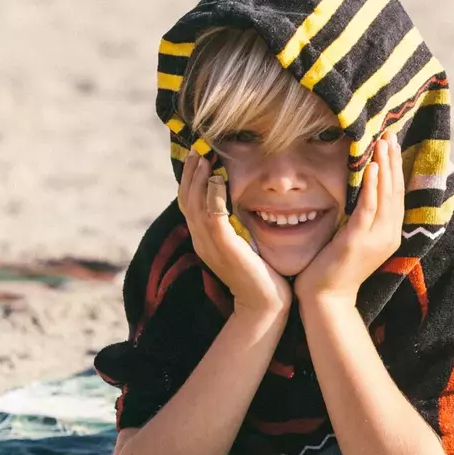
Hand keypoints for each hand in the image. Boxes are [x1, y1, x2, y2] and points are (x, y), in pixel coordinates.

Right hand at [179, 152, 292, 316]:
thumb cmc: (261, 275)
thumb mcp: (245, 245)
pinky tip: (219, 180)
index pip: (190, 204)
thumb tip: (240, 204)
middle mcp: (202, 241)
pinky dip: (213, 197)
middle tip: (196, 150)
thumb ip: (238, 226)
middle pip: (187, 200)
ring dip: (199, 179)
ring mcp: (211, 246)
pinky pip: (213, 219)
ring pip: (195, 206)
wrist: (266, 304)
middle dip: (191, 173)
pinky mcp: (225, 249)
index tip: (198, 157)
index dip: (191, 179)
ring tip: (203, 158)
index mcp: (205, 239)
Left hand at [295, 129, 404, 303]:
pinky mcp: (359, 240)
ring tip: (384, 142)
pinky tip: (372, 167)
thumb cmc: (334, 269)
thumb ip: (360, 219)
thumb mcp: (353, 239)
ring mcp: (377, 238)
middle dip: (393, 160)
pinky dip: (372, 186)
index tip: (392, 145)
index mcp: (389, 234)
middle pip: (395, 190)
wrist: (327, 299)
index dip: (396, 168)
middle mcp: (389, 234)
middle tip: (391, 134)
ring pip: (386, 195)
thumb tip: (357, 195)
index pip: (396, 195)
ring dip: (386, 166)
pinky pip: (369, 208)